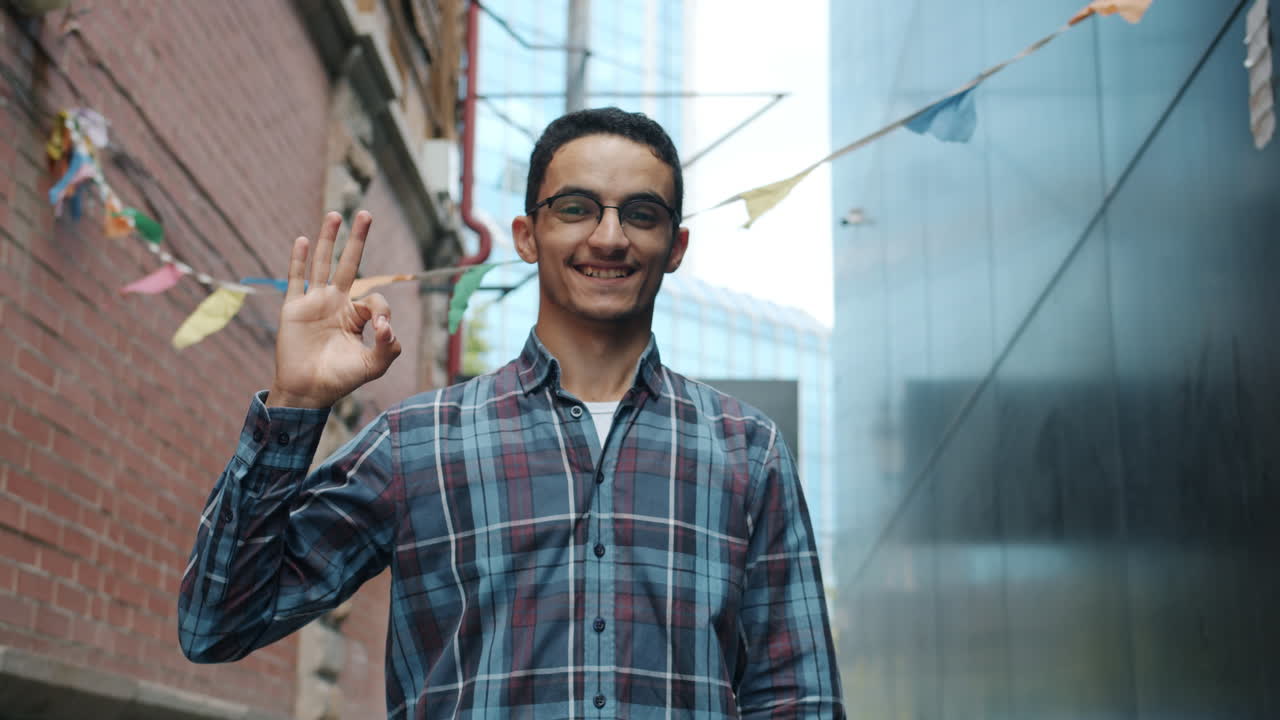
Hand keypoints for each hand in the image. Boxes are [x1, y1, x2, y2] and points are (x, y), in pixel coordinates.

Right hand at [266, 211, 401, 408]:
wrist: (308, 391)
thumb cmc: (341, 380)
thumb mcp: (374, 366)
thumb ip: (389, 348)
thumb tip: (387, 326)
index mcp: (356, 316)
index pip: (375, 298)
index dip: (382, 310)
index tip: (380, 331)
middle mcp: (336, 304)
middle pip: (349, 264)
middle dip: (357, 240)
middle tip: (366, 214)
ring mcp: (314, 303)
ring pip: (322, 264)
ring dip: (328, 239)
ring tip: (336, 214)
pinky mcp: (294, 308)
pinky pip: (295, 279)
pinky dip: (298, 260)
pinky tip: (301, 239)